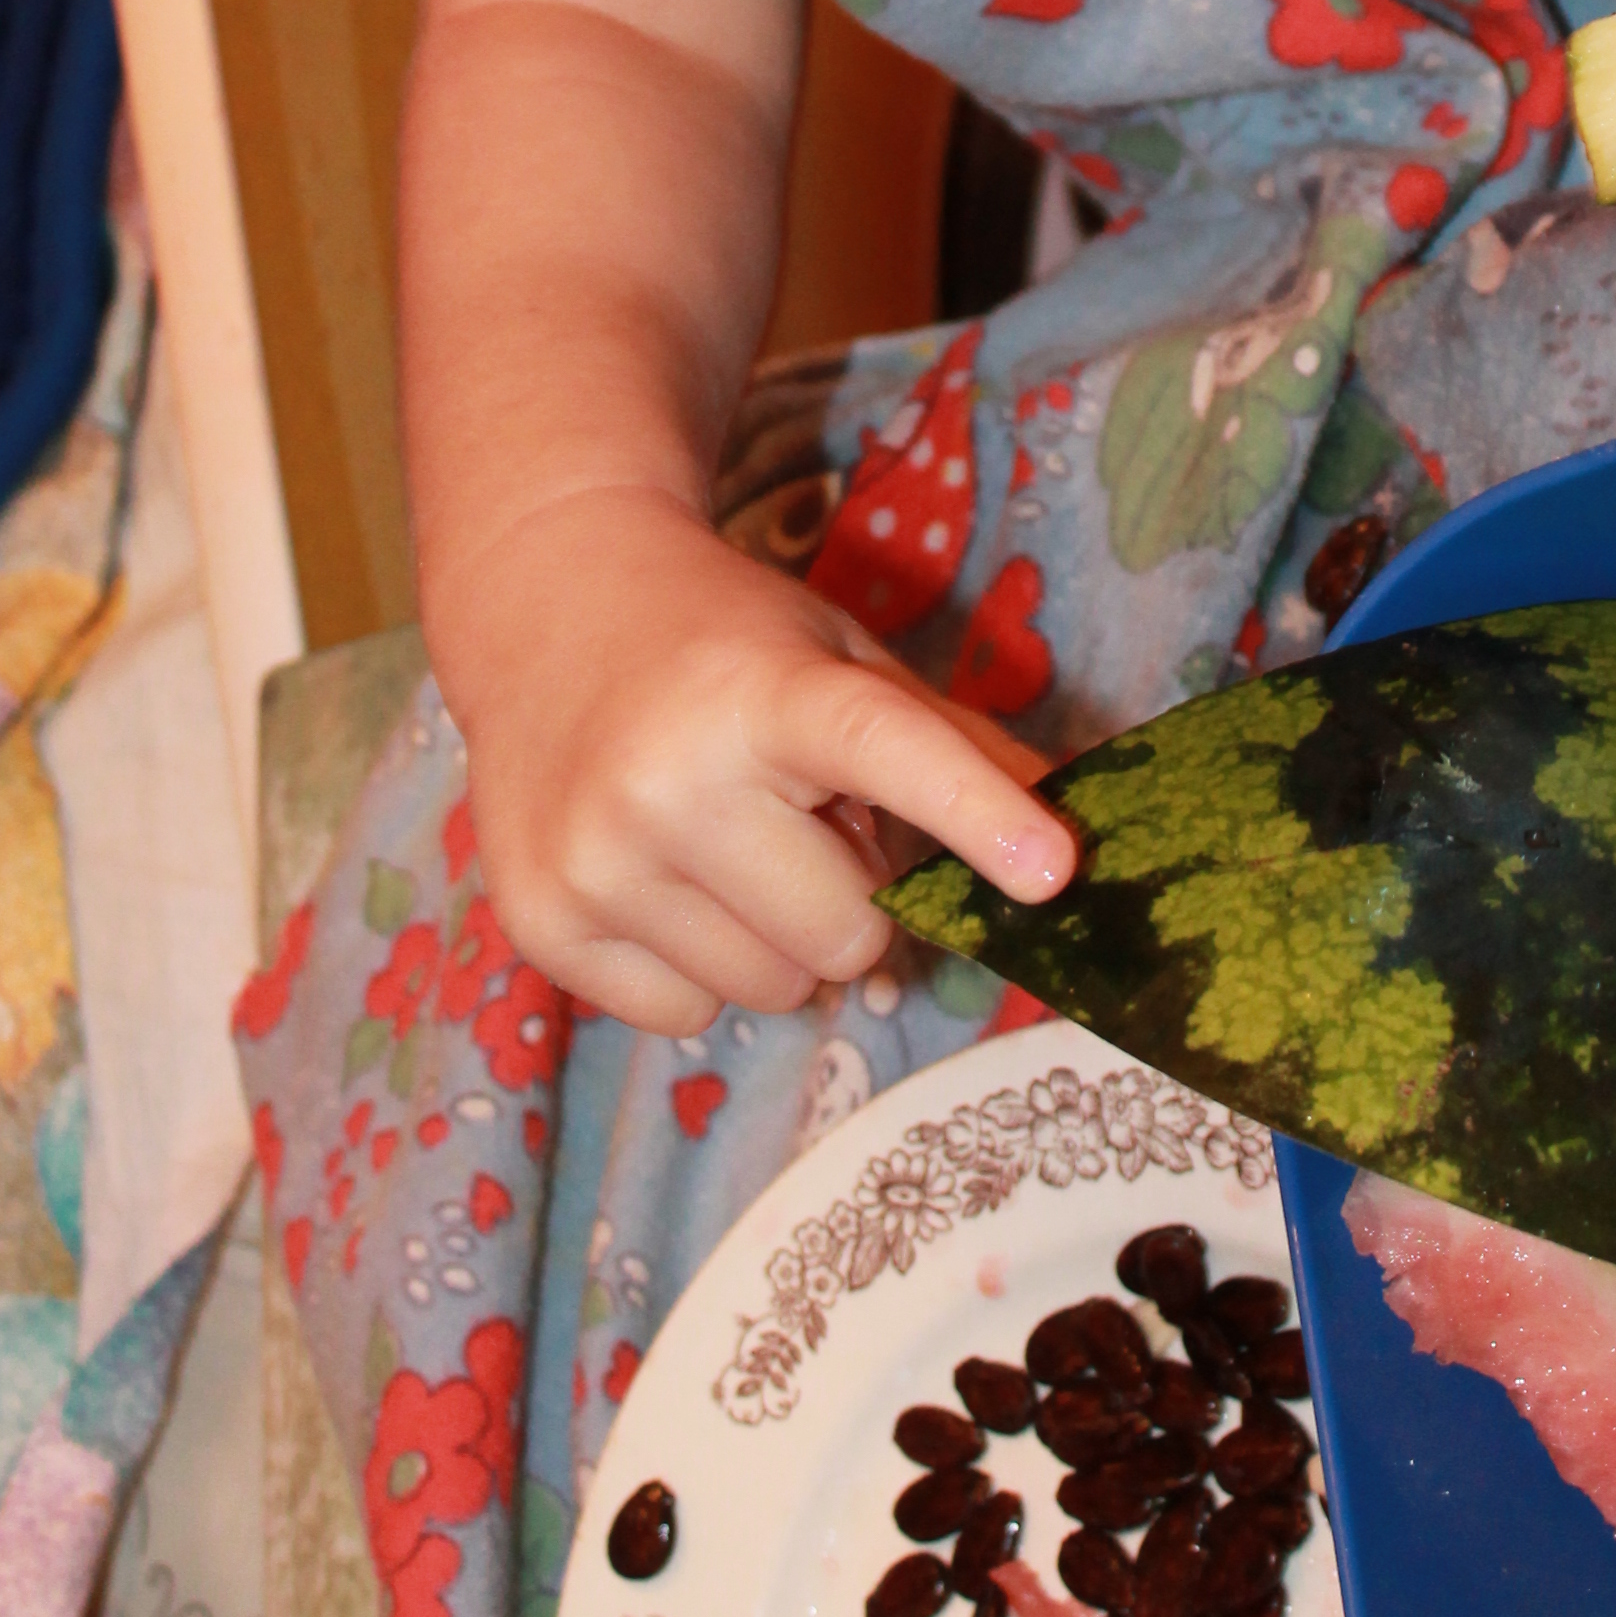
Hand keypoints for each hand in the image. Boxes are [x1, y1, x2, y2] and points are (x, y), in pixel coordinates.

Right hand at [444, 481, 1076, 1036]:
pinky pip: (686, 1017)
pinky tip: (662, 877)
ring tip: (729, 844)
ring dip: (776, 937)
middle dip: (853, 895)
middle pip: (847, 932)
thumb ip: (953, 743)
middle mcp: (675, 776)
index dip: (976, 811)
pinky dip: (697, 968)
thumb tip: (1072, 834)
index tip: (1055, 870)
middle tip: (804, 822)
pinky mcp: (543, 921)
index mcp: (770, 692)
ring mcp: (598, 857)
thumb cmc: (725, 642)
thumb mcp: (842, 659)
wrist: (549, 599)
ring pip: (771, 991)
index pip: (888, 750)